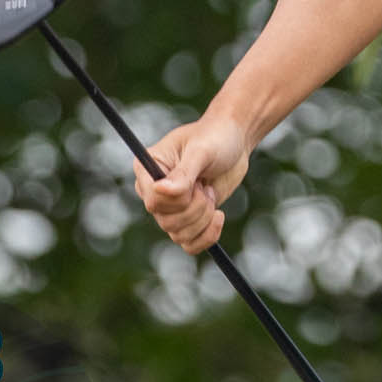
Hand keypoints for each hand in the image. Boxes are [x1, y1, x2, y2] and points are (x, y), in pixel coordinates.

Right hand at [133, 114, 253, 253]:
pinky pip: (190, 244)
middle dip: (196, 207)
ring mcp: (169, 208)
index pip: (153, 201)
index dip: (178, 199)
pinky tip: (219, 216)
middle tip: (206, 186)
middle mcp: (153, 191)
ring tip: (210, 192)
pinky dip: (207, 236)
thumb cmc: (215, 137)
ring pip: (179, 235)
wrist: (234, 142)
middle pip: (167, 221)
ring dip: (204, 218)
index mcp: (146, 169)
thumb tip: (160, 190)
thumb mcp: (201, 151)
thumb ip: (183, 173)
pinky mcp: (187, 219)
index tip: (196, 182)